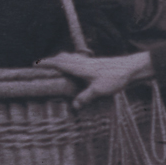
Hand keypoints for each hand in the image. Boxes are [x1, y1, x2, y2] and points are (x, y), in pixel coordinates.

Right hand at [38, 51, 153, 109]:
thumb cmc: (114, 78)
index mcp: (79, 67)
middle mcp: (82, 62)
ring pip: (70, 57)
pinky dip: (71, 61)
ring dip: (61, 59)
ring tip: (56, 64)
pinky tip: (76, 67)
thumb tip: (74, 107)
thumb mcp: (99, 90)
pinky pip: (78, 59)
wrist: (130, 68)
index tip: (35, 64)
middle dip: (51, 60)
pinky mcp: (95, 63)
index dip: (46, 63)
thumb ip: (85, 97)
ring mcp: (88, 62)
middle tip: (42, 64)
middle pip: (63, 57)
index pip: (58, 63)